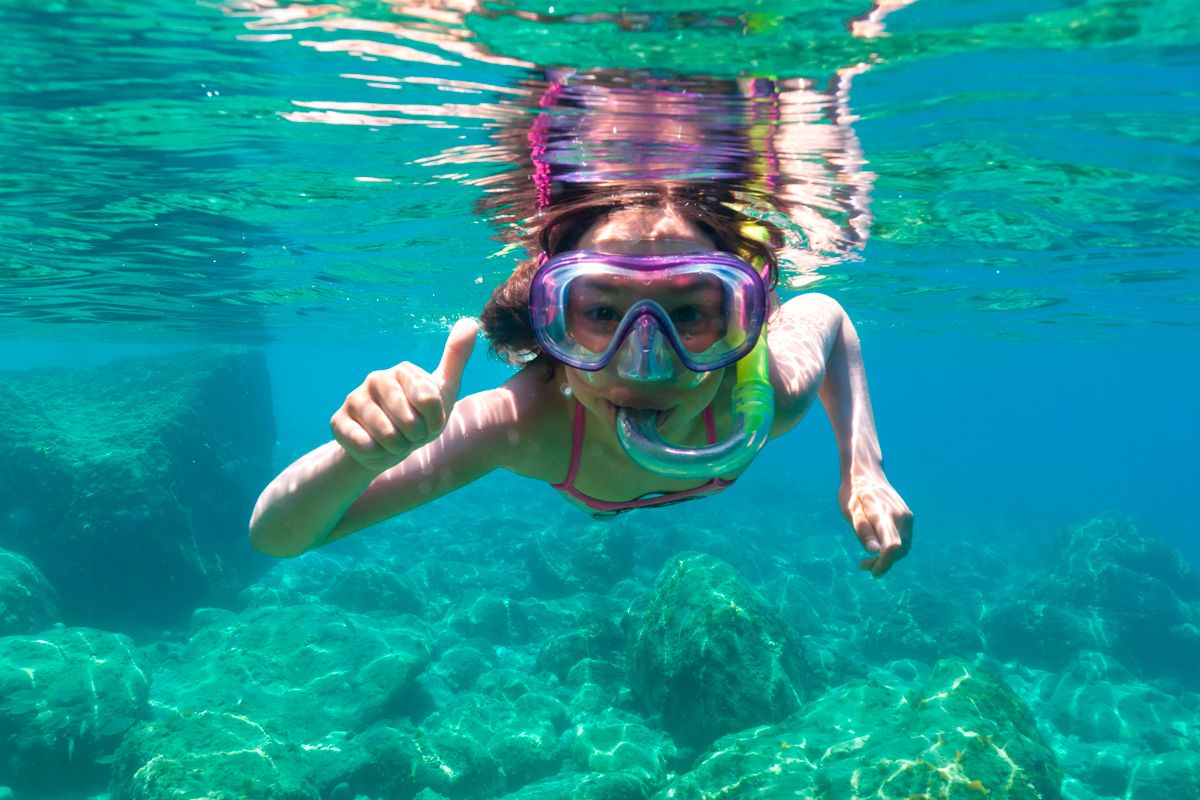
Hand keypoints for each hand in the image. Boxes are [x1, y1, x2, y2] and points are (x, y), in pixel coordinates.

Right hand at [331, 318, 477, 472]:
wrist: (387, 448)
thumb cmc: (419, 417)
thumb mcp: (443, 390)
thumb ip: (456, 357)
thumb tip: (471, 322)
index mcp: (403, 370)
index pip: (431, 401)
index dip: (435, 422)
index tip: (429, 421)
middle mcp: (376, 378)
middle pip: (410, 421)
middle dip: (416, 437)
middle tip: (411, 434)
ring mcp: (355, 398)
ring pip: (388, 435)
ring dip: (397, 447)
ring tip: (395, 440)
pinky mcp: (338, 421)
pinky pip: (366, 445)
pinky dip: (376, 454)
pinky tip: (374, 446)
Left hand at [839, 470, 912, 577]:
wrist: (865, 472)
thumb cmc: (853, 492)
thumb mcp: (849, 510)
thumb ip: (862, 530)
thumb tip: (874, 551)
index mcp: (884, 513)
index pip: (892, 545)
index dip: (885, 563)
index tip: (873, 573)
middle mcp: (901, 515)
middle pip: (900, 549)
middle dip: (884, 563)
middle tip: (863, 566)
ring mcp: (907, 516)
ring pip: (904, 546)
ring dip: (889, 558)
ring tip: (868, 561)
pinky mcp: (908, 517)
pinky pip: (904, 539)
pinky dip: (894, 549)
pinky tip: (878, 549)